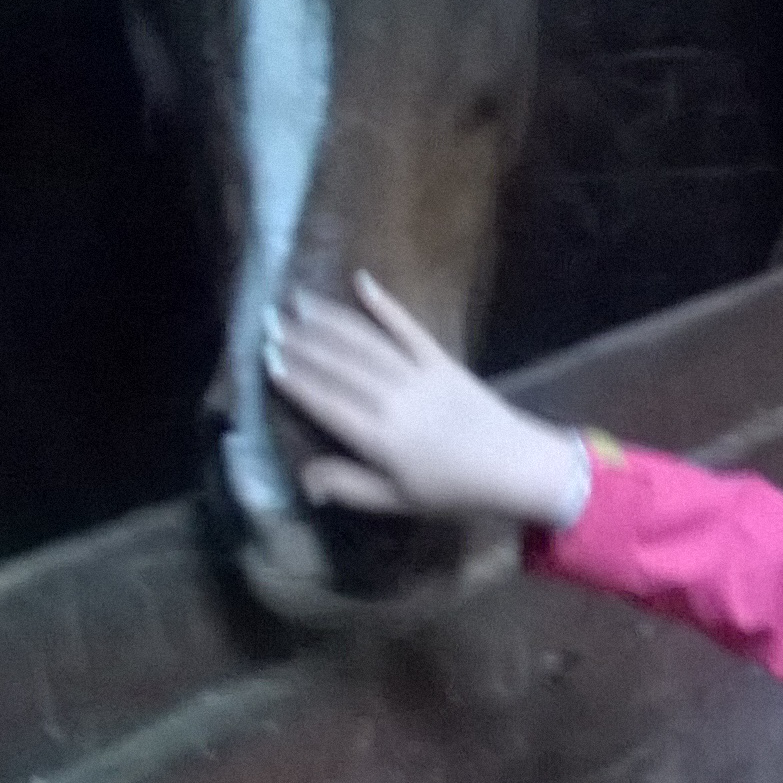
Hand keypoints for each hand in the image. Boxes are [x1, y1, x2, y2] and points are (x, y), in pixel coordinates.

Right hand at [266, 272, 589, 526]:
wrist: (515, 466)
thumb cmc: (453, 490)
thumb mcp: (398, 501)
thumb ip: (349, 486)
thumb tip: (304, 480)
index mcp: (379, 436)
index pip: (326, 401)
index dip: (295, 380)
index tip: (267, 359)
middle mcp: (394, 398)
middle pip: (340, 365)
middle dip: (302, 342)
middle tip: (269, 323)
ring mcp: (419, 374)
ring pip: (366, 342)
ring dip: (330, 320)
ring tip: (298, 301)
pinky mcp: (441, 360)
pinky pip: (408, 328)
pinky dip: (385, 304)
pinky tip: (362, 281)